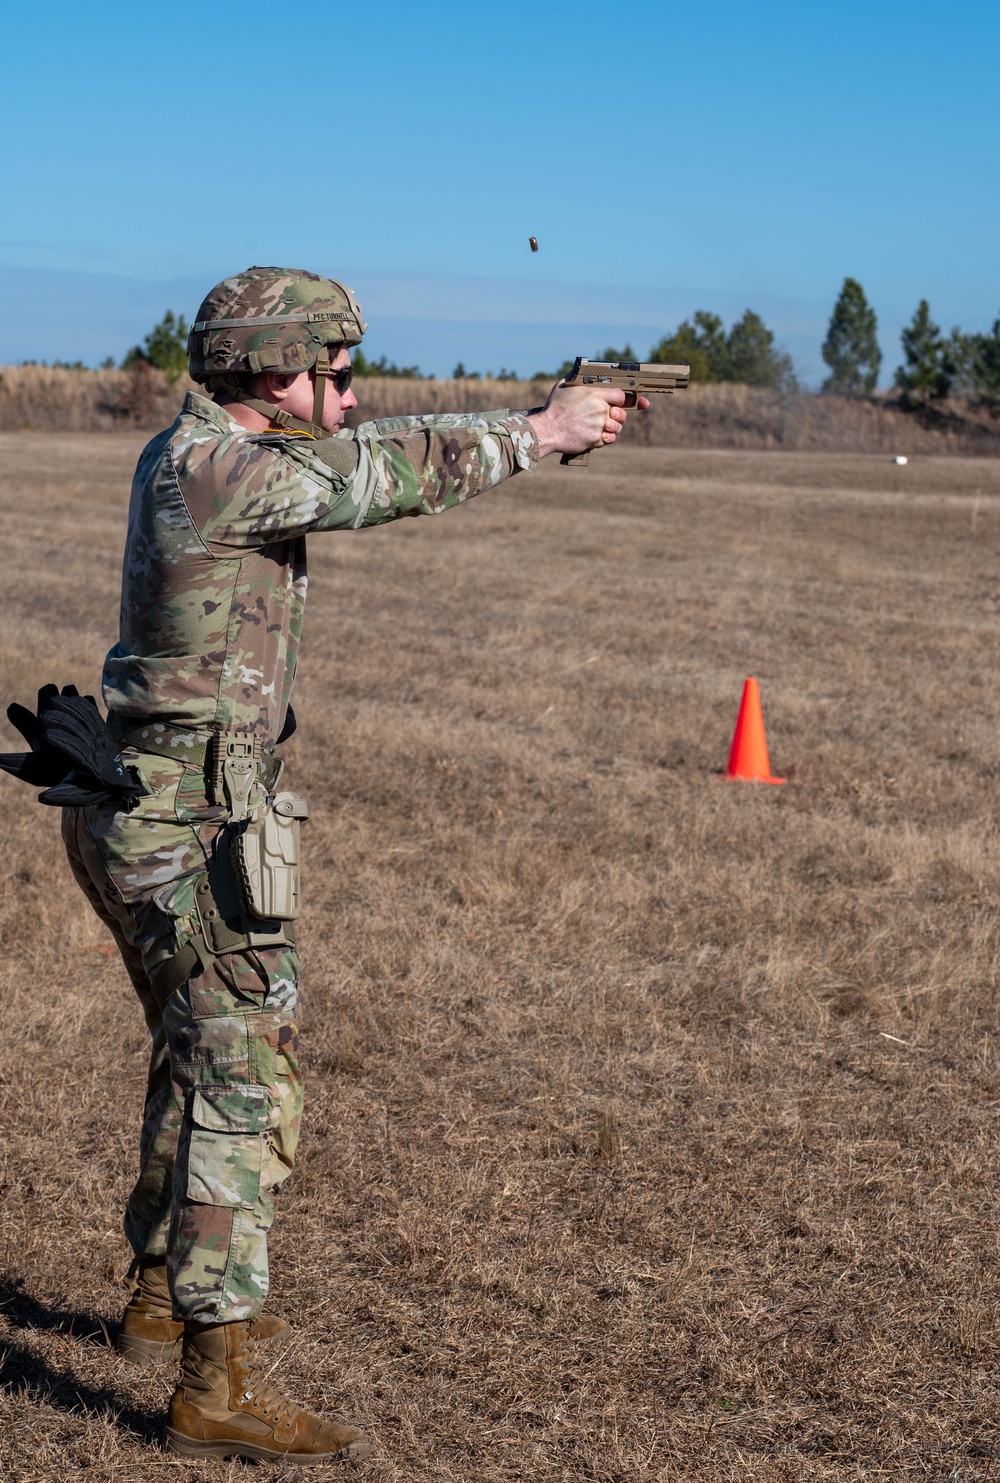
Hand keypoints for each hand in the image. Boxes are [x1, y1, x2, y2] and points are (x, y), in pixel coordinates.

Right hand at [526, 382, 649, 460]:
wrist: (548, 430)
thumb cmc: (553, 408)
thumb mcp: (563, 386)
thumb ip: (575, 378)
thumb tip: (579, 370)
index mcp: (595, 394)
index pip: (620, 395)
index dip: (623, 399)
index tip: (625, 402)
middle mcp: (600, 409)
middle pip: (622, 413)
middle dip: (619, 415)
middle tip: (614, 417)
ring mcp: (599, 425)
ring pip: (616, 428)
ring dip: (613, 428)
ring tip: (605, 427)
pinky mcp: (595, 439)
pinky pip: (608, 440)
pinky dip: (606, 439)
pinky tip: (600, 436)